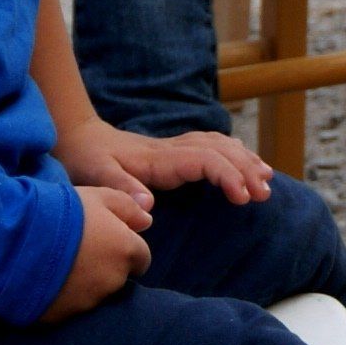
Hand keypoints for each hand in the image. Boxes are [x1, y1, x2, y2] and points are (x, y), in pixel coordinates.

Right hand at [39, 184, 151, 322]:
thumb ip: (128, 207)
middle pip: (117, 277)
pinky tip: (42, 279)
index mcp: (125, 252)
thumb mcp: (98, 196)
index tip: (104, 239)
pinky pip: (67, 307)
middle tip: (77, 249)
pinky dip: (60, 296)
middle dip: (104, 267)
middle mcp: (113, 282)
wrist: (15, 240)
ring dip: (83, 282)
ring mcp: (88, 303)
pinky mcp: (62, 318)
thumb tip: (148, 221)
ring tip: (56, 262)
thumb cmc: (60, 211)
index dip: (124, 248)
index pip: (141, 259)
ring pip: (93, 294)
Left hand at [52, 116, 272, 211]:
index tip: (243, 196)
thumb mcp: (96, 175)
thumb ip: (121, 189)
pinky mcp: (173, 151)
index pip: (205, 160)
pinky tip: (244, 161)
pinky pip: (211, 146)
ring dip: (244, 160)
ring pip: (219, 146)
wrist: (78, 137)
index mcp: (160, 158)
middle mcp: (172, 149)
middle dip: (245, 170)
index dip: (227, 175)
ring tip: (266, 179)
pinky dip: (233, 153)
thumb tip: (148, 207)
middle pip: (219, 151)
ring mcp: (174, 148)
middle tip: (265, 194)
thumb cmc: (87, 160)